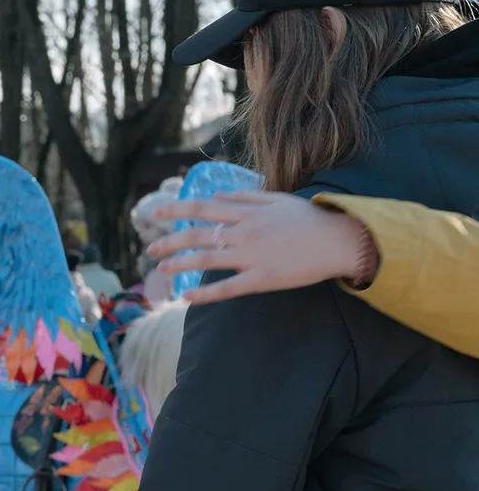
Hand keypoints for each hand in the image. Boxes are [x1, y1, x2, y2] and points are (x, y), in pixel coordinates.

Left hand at [146, 190, 373, 303]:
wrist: (339, 241)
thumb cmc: (308, 219)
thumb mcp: (276, 199)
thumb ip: (245, 197)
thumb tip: (216, 194)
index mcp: (247, 213)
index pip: (203, 207)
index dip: (176, 209)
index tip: (155, 212)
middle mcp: (244, 232)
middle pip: (197, 235)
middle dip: (170, 242)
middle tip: (151, 251)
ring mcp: (252, 257)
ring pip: (206, 260)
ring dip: (179, 265)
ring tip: (161, 271)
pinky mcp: (262, 279)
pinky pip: (227, 288)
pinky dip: (205, 293)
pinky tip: (187, 297)